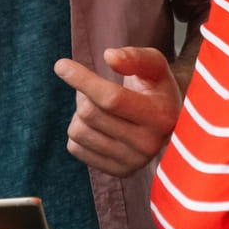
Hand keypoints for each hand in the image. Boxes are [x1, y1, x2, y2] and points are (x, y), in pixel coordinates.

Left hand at [54, 47, 183, 176]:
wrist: (167, 121)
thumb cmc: (156, 88)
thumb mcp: (154, 66)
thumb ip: (135, 57)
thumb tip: (109, 56)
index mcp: (161, 116)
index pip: (111, 99)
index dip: (82, 79)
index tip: (61, 65)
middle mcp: (149, 145)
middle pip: (90, 113)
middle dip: (84, 94)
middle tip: (94, 89)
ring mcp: (133, 162)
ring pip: (78, 132)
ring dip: (80, 113)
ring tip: (98, 108)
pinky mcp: (117, 172)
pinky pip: (75, 148)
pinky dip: (79, 132)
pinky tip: (97, 126)